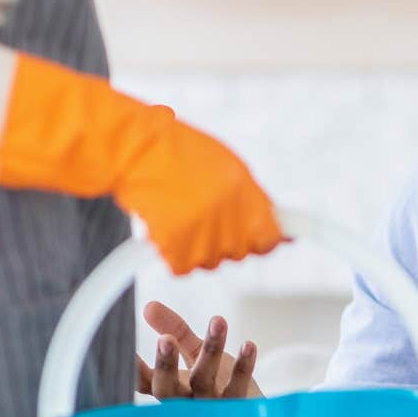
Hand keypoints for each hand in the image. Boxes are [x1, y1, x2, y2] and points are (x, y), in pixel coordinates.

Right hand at [124, 121, 285, 275]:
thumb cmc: (178, 152)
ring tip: (182, 214)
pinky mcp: (176, 249)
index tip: (259, 239)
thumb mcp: (228, 167)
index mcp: (245, 194)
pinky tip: (166, 226)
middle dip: (226, 240)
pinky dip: (173, 253)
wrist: (137, 149)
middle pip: (238, 252)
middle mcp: (228, 217)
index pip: (270, 238)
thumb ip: (253, 200)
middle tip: (203, 215)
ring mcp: (202, 236)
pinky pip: (181, 266)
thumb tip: (280, 229)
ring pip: (210, 261)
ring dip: (198, 247)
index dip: (264, 241)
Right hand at [133, 301, 262, 399]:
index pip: (144, 380)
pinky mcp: (237, 409)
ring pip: (204, 381)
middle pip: (167, 389)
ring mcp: (210, 408)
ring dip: (211, 350)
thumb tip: (148, 306)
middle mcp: (185, 403)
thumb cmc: (217, 383)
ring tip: (218, 321)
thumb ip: (174, 331)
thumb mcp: (194, 354)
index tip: (123, 347)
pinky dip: (243, 366)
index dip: (131, 368)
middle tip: (164, 340)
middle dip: (165, 364)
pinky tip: (248, 345)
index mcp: (170, 390)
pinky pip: (238, 387)